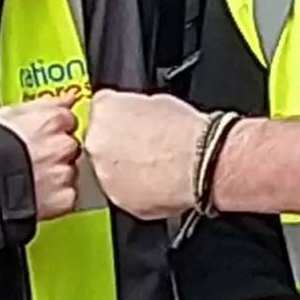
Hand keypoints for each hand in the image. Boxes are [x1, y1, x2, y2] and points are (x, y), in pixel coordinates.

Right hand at [0, 92, 82, 221]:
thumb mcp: (10, 112)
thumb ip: (45, 103)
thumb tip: (68, 97)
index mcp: (53, 120)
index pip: (69, 119)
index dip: (54, 129)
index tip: (43, 136)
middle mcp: (64, 145)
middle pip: (70, 147)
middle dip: (56, 153)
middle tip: (34, 159)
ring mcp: (65, 173)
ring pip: (69, 172)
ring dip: (56, 175)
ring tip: (32, 178)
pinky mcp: (64, 198)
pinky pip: (67, 197)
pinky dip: (56, 197)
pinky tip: (37, 194)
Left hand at [82, 88, 209, 220]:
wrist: (202, 162)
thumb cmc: (186, 131)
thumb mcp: (157, 101)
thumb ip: (133, 108)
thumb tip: (135, 115)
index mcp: (104, 110)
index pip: (100, 110)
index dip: (119, 118)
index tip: (130, 124)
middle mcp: (97, 142)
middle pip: (100, 142)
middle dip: (118, 145)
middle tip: (145, 146)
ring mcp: (104, 174)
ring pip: (109, 170)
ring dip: (125, 168)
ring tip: (154, 165)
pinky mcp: (117, 199)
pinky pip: (123, 192)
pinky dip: (136, 189)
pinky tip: (157, 181)